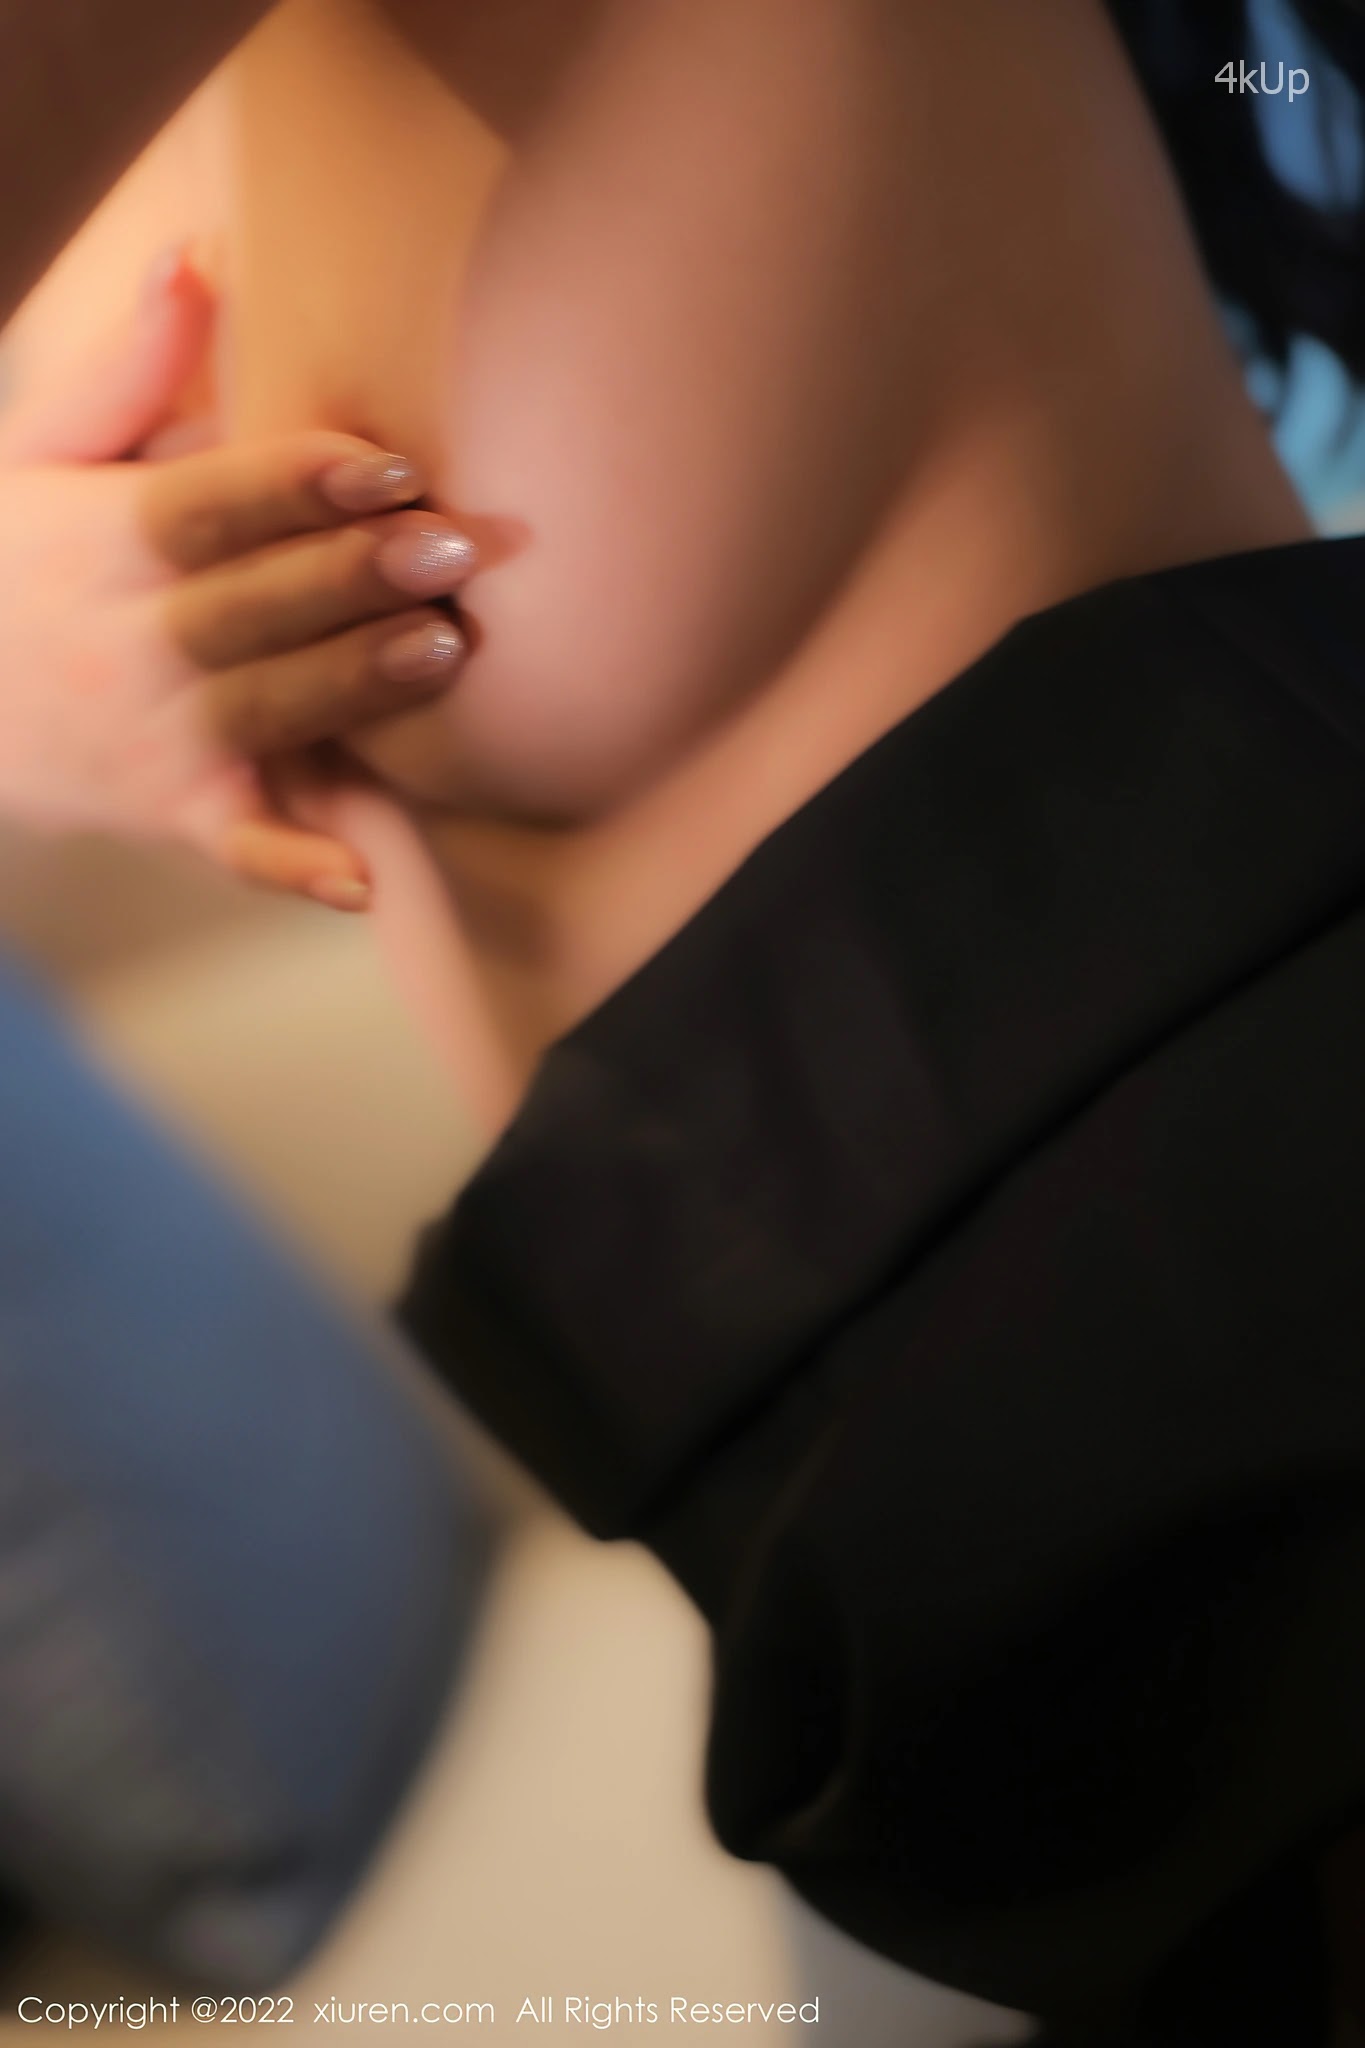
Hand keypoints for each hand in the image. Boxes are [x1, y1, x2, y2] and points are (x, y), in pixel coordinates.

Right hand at [0, 248, 478, 907]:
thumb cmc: (20, 562)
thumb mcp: (42, 457)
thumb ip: (128, 370)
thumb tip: (202, 256)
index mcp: (102, 540)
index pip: (205, 507)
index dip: (295, 484)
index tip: (387, 463)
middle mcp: (126, 642)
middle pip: (247, 607)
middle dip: (351, 577)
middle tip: (457, 546)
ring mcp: (149, 737)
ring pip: (262, 710)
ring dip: (353, 684)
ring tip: (446, 648)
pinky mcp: (173, 815)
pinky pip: (237, 848)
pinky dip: (294, 869)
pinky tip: (363, 880)